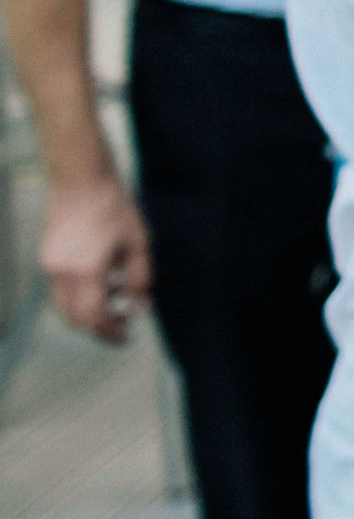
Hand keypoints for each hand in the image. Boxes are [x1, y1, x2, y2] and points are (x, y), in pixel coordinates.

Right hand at [41, 176, 150, 343]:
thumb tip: (141, 305)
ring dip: (86, 315)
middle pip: (74, 318)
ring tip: (113, 310)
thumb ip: (140, 277)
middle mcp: (62, 273)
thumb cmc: (114, 207)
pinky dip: (77, 300)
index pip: (93, 317)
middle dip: (97, 328)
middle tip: (121, 329)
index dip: (109, 331)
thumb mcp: (138, 242)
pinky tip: (99, 292)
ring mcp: (50, 267)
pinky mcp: (47, 259)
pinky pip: (59, 292)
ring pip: (63, 307)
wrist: (80, 181)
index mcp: (86, 270)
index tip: (126, 337)